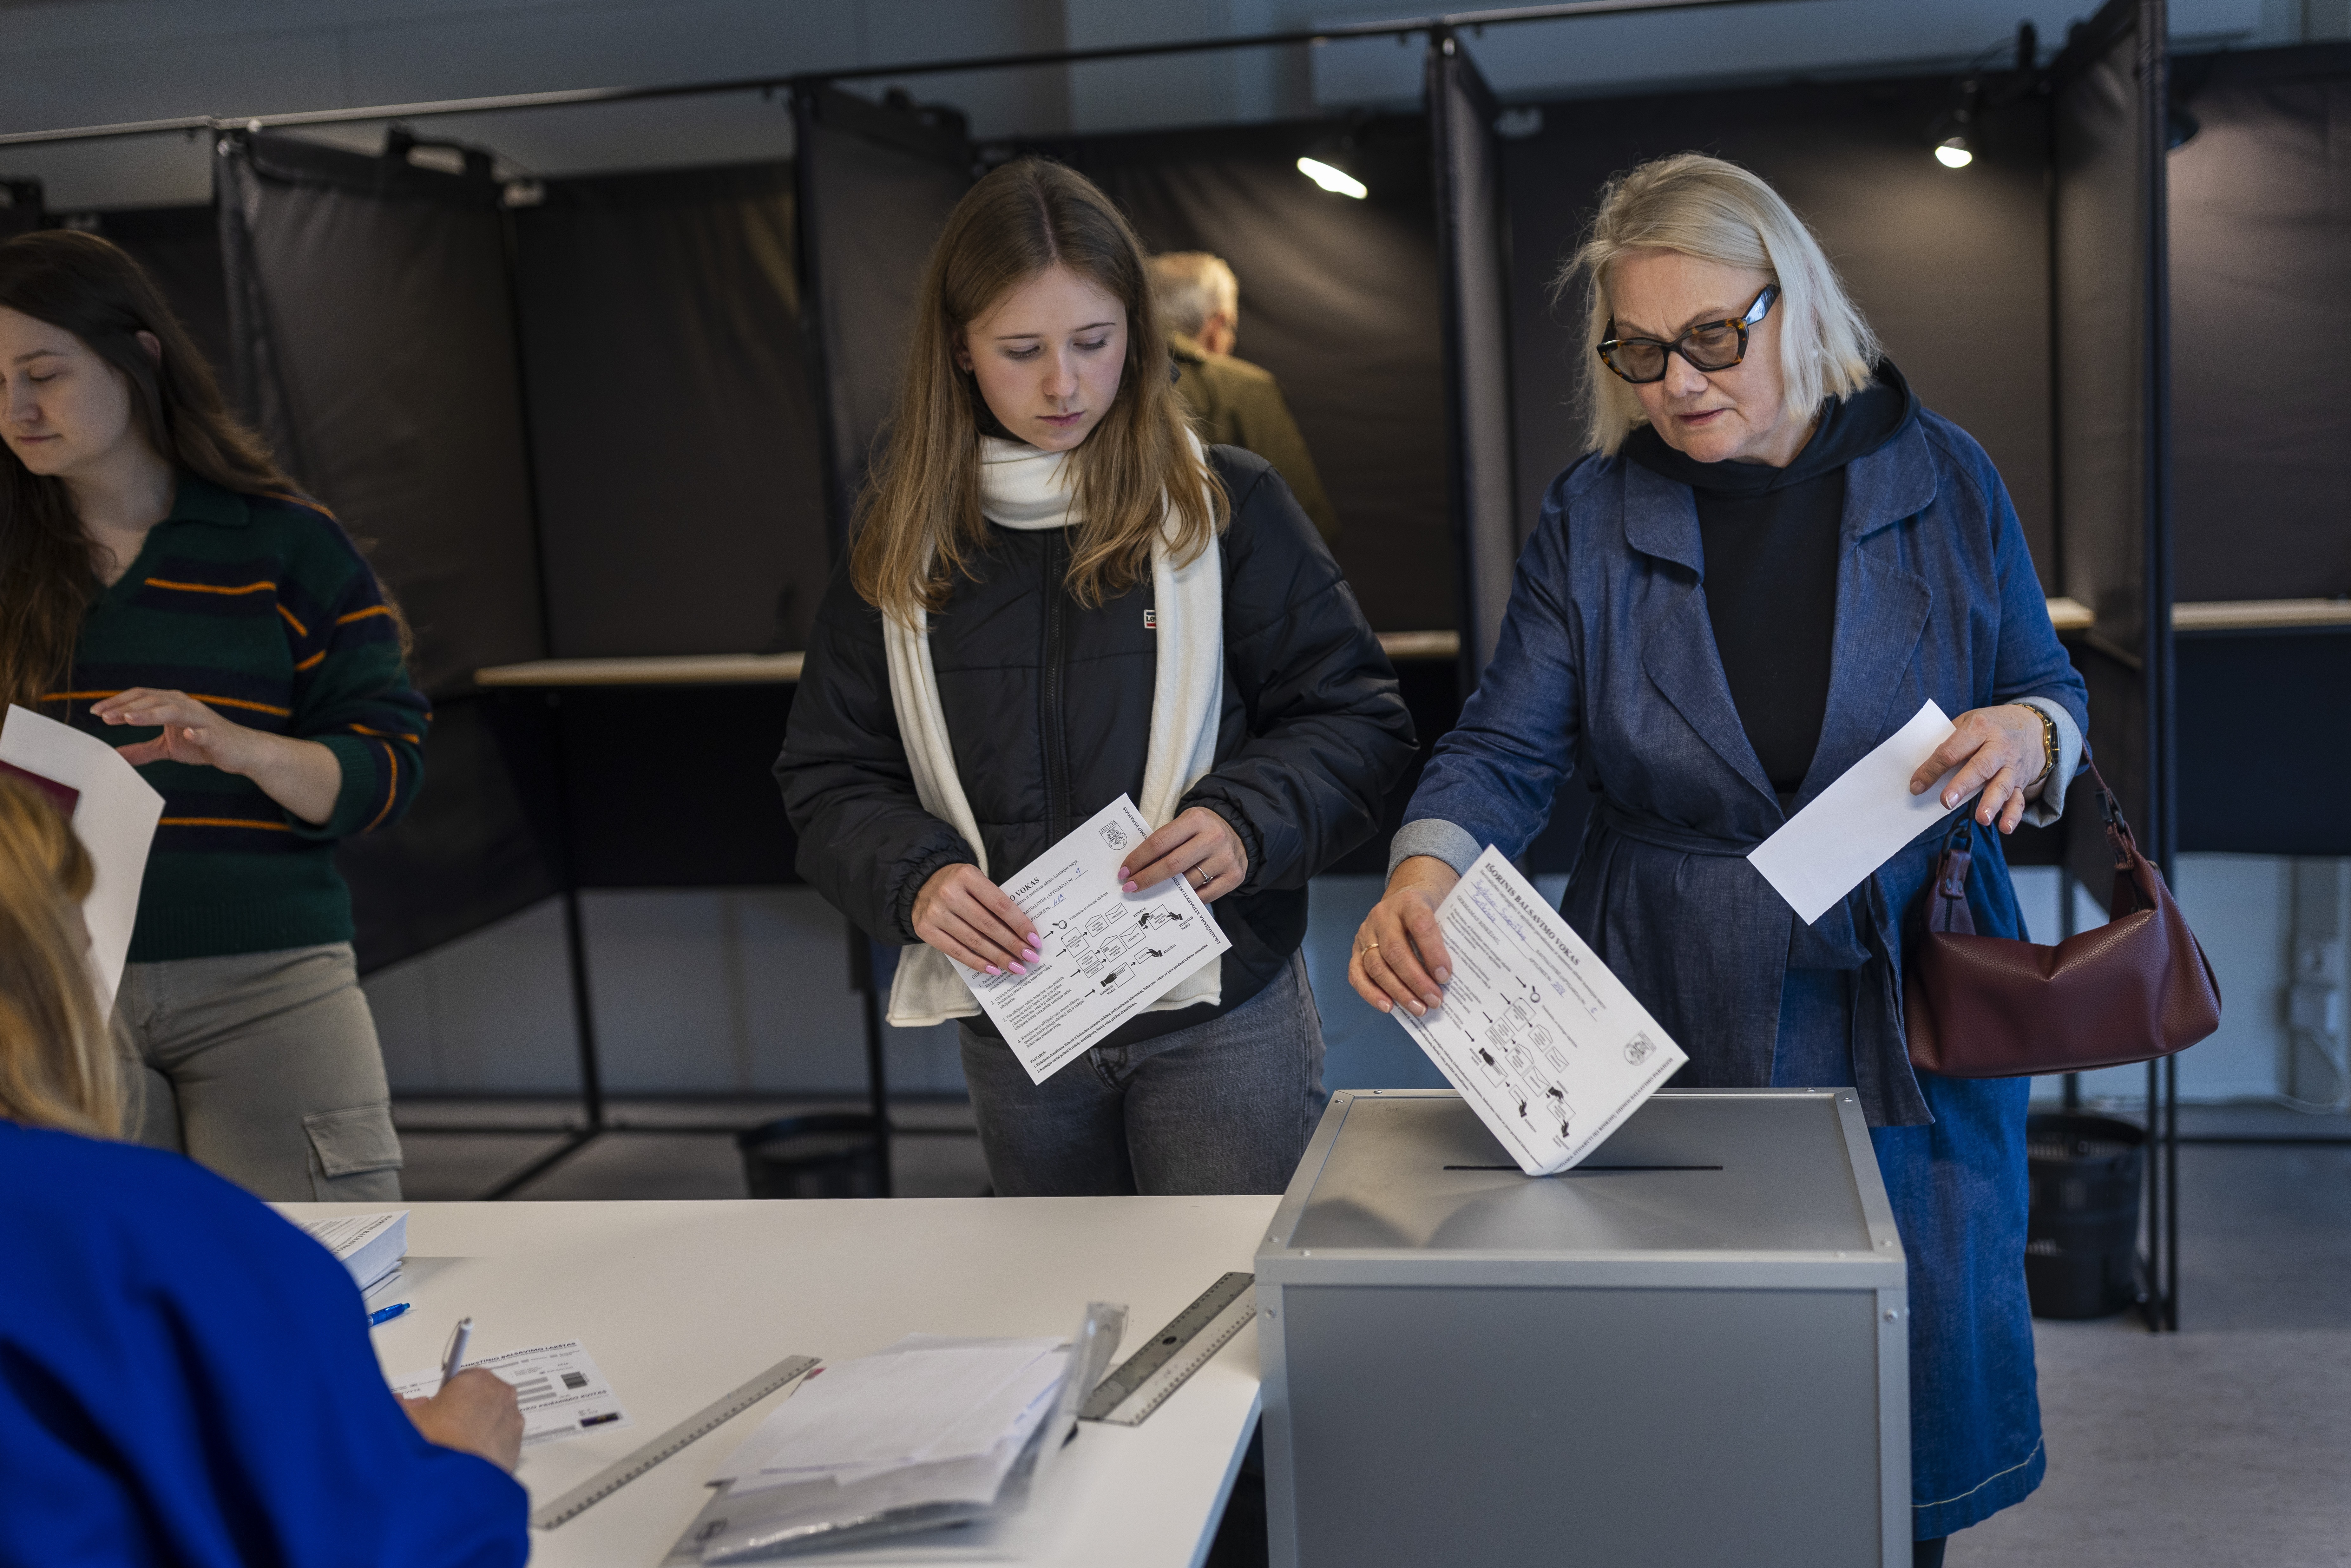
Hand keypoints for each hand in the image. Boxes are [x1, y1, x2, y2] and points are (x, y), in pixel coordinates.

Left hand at [93, 688, 266, 772]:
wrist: (241, 751)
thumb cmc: (204, 745)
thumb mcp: (167, 748)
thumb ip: (142, 750)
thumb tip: (115, 756)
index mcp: (172, 704)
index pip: (140, 697)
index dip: (118, 702)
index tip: (95, 712)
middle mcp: (185, 705)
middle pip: (152, 699)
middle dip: (127, 708)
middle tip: (104, 717)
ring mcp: (201, 718)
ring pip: (173, 710)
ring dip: (150, 713)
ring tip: (129, 719)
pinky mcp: (216, 734)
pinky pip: (204, 731)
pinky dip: (195, 731)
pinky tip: (186, 734)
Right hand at [401, 1368, 523, 1471]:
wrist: (451, 1481)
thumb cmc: (435, 1447)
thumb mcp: (407, 1418)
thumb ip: (406, 1404)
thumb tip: (403, 1402)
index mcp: (477, 1379)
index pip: (464, 1378)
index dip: (450, 1394)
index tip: (443, 1404)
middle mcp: (501, 1395)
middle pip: (483, 1397)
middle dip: (467, 1409)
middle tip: (446, 1428)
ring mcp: (513, 1420)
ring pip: (495, 1418)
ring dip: (481, 1427)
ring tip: (457, 1446)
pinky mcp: (517, 1444)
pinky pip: (502, 1439)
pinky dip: (490, 1446)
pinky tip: (470, 1457)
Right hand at [913, 863, 1039, 974]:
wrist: (920, 883)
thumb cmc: (957, 884)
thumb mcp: (976, 881)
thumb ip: (994, 901)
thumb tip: (1022, 932)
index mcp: (967, 876)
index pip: (1000, 905)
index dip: (1020, 924)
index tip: (1034, 940)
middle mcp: (949, 893)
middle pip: (988, 925)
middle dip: (1012, 945)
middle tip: (1030, 958)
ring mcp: (935, 913)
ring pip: (974, 941)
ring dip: (998, 957)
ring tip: (1015, 967)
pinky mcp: (925, 930)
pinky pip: (956, 952)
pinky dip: (977, 962)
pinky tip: (993, 969)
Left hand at [1117, 806, 1247, 903]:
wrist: (1240, 830)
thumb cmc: (1202, 829)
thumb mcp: (1185, 823)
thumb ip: (1166, 841)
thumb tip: (1138, 867)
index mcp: (1196, 820)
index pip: (1159, 842)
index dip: (1138, 859)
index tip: (1124, 872)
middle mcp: (1213, 838)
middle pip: (1172, 865)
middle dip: (1146, 878)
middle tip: (1129, 887)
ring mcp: (1225, 858)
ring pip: (1188, 882)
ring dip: (1166, 891)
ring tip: (1151, 893)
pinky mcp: (1234, 876)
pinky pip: (1205, 895)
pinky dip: (1188, 899)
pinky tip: (1176, 898)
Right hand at [1348, 855, 1459, 1016]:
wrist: (1405, 898)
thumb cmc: (1429, 911)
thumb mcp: (1442, 913)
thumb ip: (1447, 937)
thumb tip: (1453, 977)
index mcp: (1409, 902)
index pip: (1420, 925)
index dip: (1433, 952)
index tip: (1445, 976)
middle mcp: (1382, 916)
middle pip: (1395, 951)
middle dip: (1416, 981)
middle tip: (1434, 1000)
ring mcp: (1366, 933)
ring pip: (1376, 965)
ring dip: (1398, 991)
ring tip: (1418, 1008)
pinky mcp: (1356, 949)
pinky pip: (1357, 974)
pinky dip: (1371, 993)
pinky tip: (1388, 1006)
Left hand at [1909, 703, 2047, 834]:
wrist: (2033, 726)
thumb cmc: (1991, 725)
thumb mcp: (1969, 721)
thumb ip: (1949, 741)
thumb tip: (1923, 767)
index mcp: (1979, 729)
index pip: (1952, 751)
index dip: (1932, 769)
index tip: (1916, 786)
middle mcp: (1998, 747)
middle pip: (1980, 767)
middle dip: (1962, 785)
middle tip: (1947, 801)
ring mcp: (2012, 765)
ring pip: (2001, 785)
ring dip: (1991, 803)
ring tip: (1982, 818)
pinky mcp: (2021, 781)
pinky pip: (2018, 799)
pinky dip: (2012, 814)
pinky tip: (2005, 827)